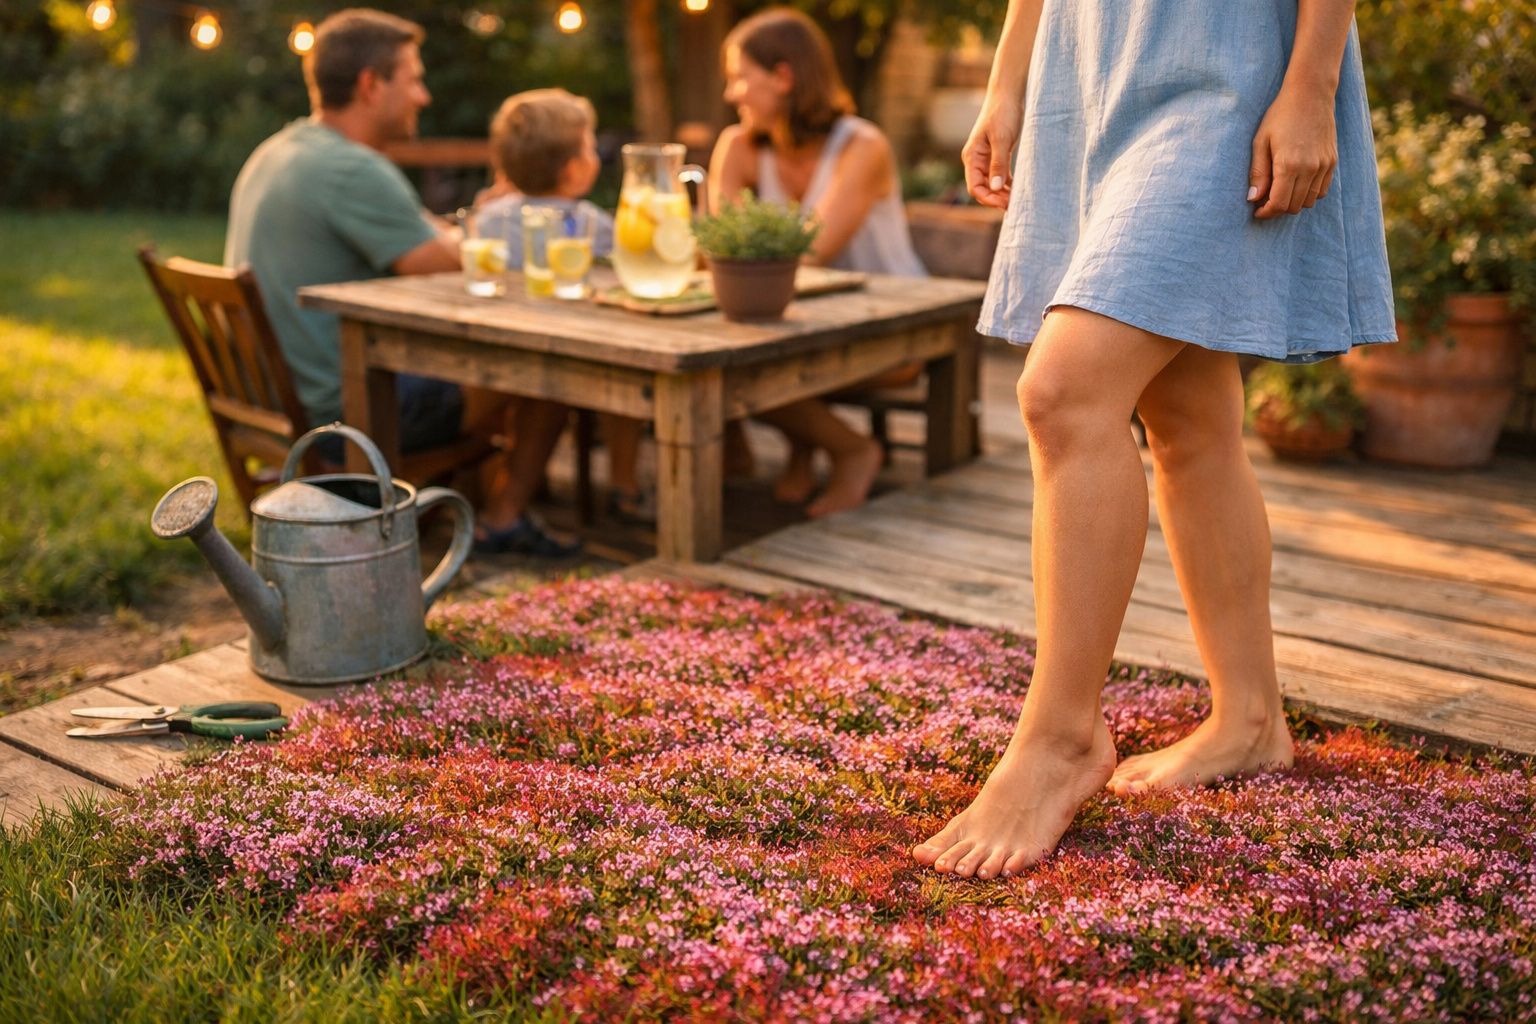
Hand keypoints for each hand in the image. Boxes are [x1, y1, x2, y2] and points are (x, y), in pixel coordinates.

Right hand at [963, 98, 1021, 209]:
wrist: (1008, 94)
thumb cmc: (1003, 113)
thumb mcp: (1001, 139)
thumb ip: (998, 164)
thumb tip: (995, 187)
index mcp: (972, 157)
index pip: (974, 187)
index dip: (988, 198)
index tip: (1005, 203)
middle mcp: (976, 160)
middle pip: (982, 188)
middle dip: (996, 198)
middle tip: (1015, 204)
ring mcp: (986, 158)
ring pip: (991, 184)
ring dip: (1002, 193)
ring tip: (1018, 199)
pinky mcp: (996, 155)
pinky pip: (999, 176)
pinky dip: (1007, 184)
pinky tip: (1018, 189)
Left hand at [1249, 84, 1337, 219]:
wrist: (1311, 94)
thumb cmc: (1280, 115)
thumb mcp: (1260, 142)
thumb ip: (1258, 173)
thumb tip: (1253, 199)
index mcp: (1289, 165)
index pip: (1279, 204)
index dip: (1266, 213)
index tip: (1257, 211)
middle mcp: (1310, 168)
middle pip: (1294, 207)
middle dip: (1277, 209)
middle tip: (1265, 201)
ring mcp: (1324, 165)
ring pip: (1309, 202)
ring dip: (1293, 202)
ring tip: (1280, 191)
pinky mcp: (1332, 161)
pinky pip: (1322, 191)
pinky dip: (1308, 194)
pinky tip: (1296, 184)